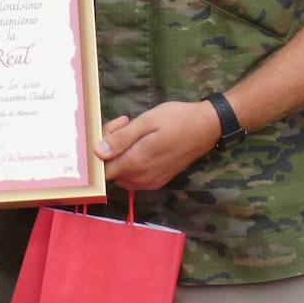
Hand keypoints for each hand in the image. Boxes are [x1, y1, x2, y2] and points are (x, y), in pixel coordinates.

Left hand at [96, 100, 221, 190]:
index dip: (99, 150)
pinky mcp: (157, 181)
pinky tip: (142, 143)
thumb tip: (97, 152)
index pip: (103, 169)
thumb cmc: (176, 119)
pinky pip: (134, 176)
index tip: (110, 130)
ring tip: (134, 130)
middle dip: (110, 147)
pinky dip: (132, 161)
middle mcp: (141, 178)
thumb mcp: (147, 122)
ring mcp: (150, 182)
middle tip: (125, 122)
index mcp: (136, 163)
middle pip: (112, 170)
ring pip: (122, 174)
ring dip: (121, 154)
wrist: (205, 128)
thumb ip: (121, 139)